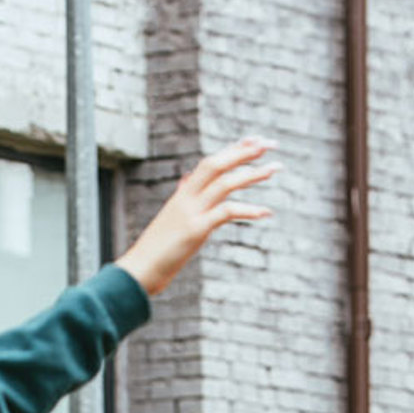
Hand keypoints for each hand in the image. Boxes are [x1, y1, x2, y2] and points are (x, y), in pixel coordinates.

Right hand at [116, 139, 276, 296]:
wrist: (138, 272)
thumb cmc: (155, 251)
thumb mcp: (169, 219)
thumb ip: (181, 199)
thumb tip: (184, 182)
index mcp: (182, 195)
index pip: (210, 163)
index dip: (233, 149)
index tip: (254, 140)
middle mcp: (186, 198)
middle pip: (217, 164)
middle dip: (245, 152)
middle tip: (271, 144)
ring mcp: (190, 213)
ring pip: (225, 183)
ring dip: (253, 174)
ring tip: (276, 169)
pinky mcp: (195, 231)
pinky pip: (226, 212)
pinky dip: (249, 210)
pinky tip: (267, 212)